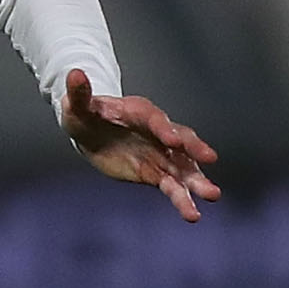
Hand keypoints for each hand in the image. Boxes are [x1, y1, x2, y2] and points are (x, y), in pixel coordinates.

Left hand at [59, 68, 219, 222]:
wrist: (92, 134)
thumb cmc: (86, 115)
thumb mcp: (77, 106)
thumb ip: (79, 93)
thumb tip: (75, 73)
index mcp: (140, 112)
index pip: (155, 120)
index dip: (164, 129)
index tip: (173, 140)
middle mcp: (158, 132)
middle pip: (181, 139)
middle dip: (194, 149)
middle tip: (209, 158)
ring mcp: (161, 153)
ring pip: (183, 167)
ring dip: (197, 181)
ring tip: (213, 195)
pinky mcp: (156, 173)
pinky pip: (172, 186)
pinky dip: (182, 199)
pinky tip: (193, 214)